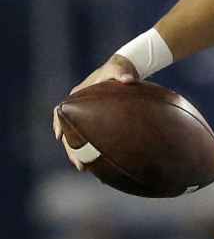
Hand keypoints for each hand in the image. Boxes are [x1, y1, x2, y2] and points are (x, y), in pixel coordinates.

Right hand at [53, 54, 139, 169]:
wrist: (128, 71)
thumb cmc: (120, 69)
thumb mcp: (119, 68)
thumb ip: (121, 72)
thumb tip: (129, 79)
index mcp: (79, 96)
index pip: (61, 111)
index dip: (59, 124)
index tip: (60, 137)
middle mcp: (81, 107)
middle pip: (70, 131)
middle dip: (72, 149)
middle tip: (80, 165)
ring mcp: (89, 116)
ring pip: (80, 138)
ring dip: (81, 153)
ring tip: (86, 169)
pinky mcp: (99, 121)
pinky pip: (94, 137)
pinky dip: (95, 150)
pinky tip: (101, 165)